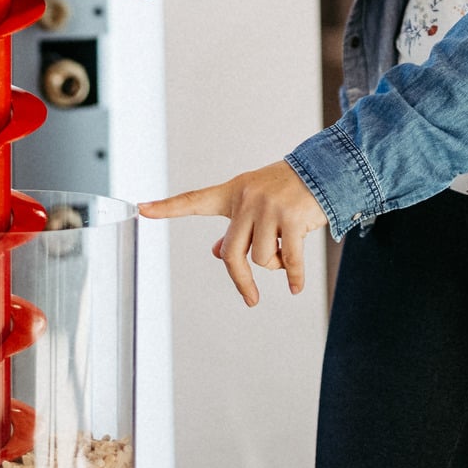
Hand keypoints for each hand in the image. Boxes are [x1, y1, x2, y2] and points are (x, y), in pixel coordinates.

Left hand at [140, 160, 325, 306]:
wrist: (326, 168)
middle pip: (230, 253)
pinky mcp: (293, 218)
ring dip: (275, 265)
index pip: (194, 200)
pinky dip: (294, 277)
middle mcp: (246, 198)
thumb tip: (216, 253)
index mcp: (232, 192)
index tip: (141, 209)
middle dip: (241, 280)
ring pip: (261, 259)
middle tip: (250, 298)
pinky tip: (296, 286)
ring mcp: (269, 207)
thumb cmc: (287, 188)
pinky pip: (288, 260)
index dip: (166, 207)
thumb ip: (236, 227)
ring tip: (288, 252)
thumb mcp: (256, 201)